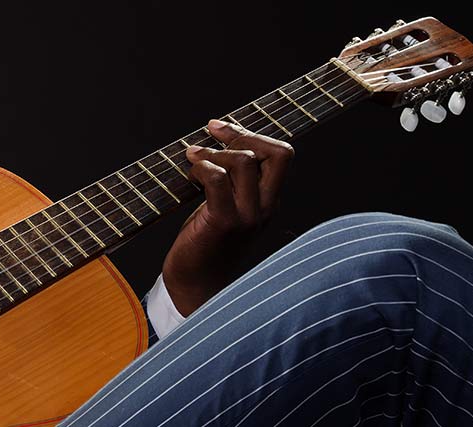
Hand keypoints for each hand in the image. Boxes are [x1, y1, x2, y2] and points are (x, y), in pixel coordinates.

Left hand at [162, 119, 294, 314]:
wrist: (196, 285)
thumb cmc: (205, 242)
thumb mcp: (225, 205)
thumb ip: (230, 180)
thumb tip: (217, 140)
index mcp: (269, 200)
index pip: (282, 154)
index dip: (252, 132)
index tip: (219, 128)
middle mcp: (265, 207)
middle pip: (276, 152)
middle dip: (240, 135)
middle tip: (209, 140)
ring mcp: (248, 216)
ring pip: (245, 162)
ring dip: (214, 152)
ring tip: (193, 160)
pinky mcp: (224, 224)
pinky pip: (218, 180)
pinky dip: (202, 168)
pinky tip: (190, 175)